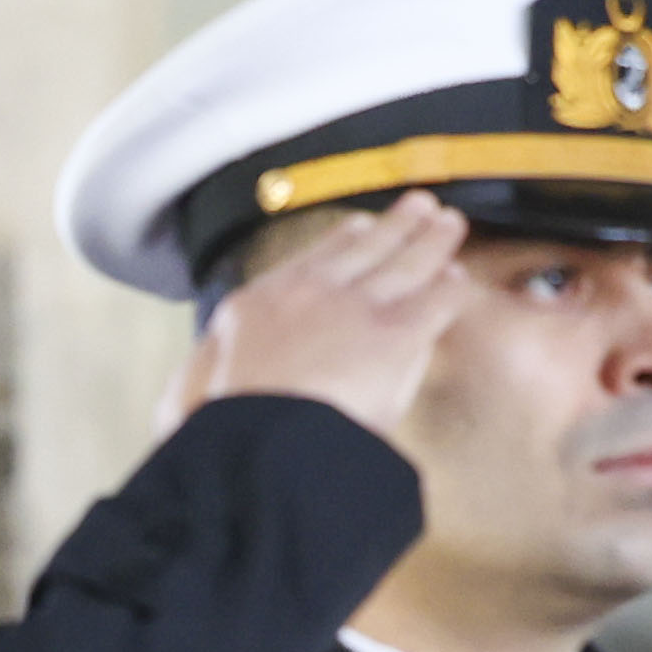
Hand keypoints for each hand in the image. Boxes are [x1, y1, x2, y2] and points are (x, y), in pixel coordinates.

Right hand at [182, 190, 467, 453]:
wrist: (254, 445)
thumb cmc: (221, 432)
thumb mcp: (192, 396)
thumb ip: (206, 377)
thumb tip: (195, 380)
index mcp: (258, 305)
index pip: (308, 261)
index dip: (341, 241)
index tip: (357, 227)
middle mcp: (310, 293)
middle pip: (364, 247)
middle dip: (394, 225)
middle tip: (417, 206)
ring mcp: (355, 308)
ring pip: (405, 261)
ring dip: (431, 239)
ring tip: (448, 222)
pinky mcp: (395, 335)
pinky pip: (436, 299)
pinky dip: (451, 287)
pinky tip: (460, 280)